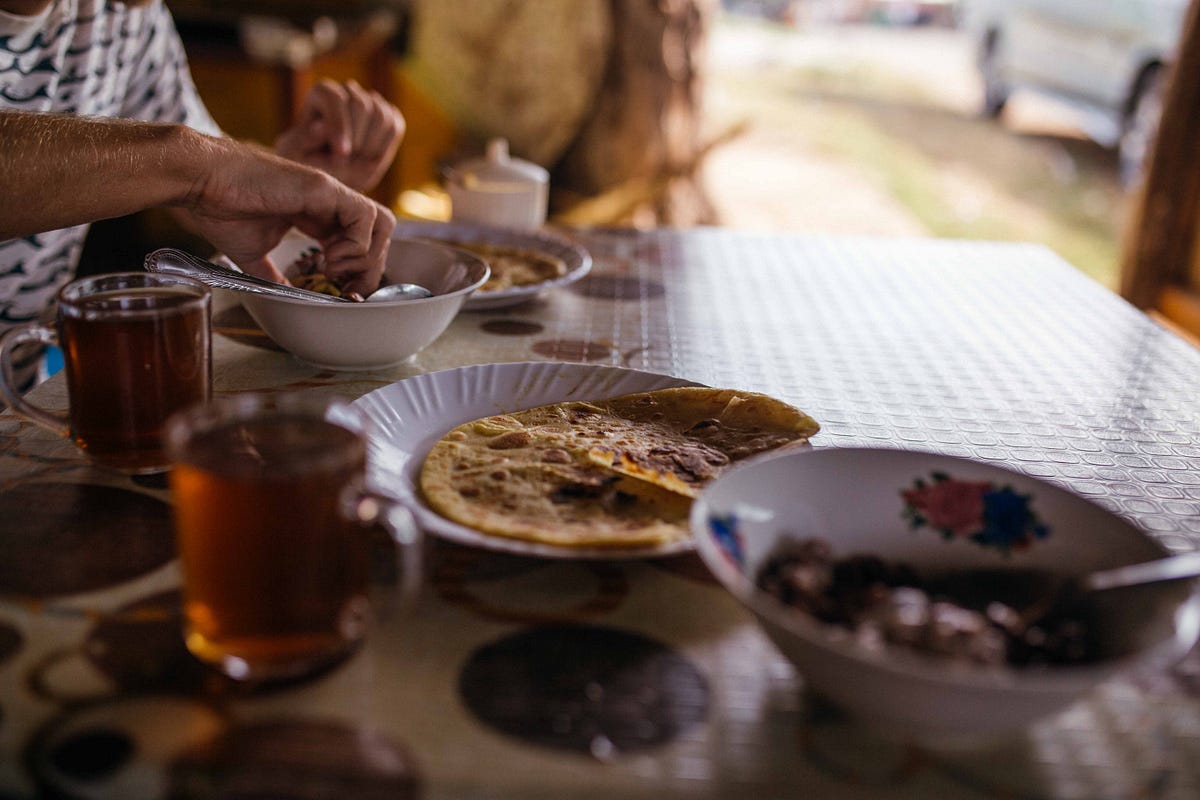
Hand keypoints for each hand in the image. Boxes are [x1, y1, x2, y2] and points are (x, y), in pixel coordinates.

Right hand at [177, 137, 394, 295]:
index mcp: (318, 215)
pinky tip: (328, 256)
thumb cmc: (221, 210)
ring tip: (334, 270)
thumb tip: (285, 300)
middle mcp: (331, 202)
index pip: (360, 242)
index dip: (358, 270)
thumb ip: (275, 275)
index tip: (340, 291)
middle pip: (380, 234)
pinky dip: (356, 244)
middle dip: (370, 268)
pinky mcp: (324, 188)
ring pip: (381, 223)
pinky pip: (365, 217)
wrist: (201, 182)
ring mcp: (330, 192)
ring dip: (366, 256)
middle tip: (344, 287)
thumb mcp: (254, 255)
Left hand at [274, 79, 405, 193]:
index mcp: (322, 93)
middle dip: (357, 140)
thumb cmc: (304, 161)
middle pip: (362, 104)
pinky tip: (371, 160)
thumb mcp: (295, 154)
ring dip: (372, 145)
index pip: (336, 98)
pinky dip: (387, 145)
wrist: (323, 171)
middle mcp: (347, 91)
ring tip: (355, 163)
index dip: (340, 126)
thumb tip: (322, 127)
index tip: (341, 155)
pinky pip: (396, 126)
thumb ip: (305, 140)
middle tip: (345, 165)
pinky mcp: (386, 118)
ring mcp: (370, 103)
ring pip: (382, 115)